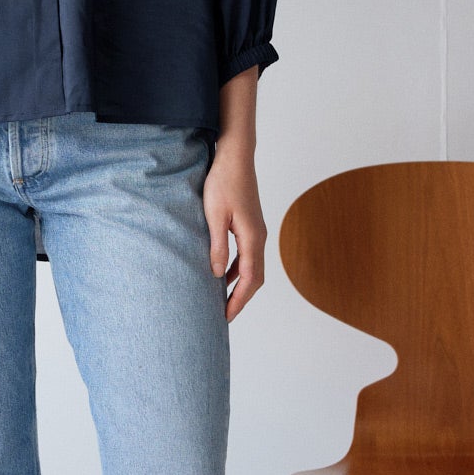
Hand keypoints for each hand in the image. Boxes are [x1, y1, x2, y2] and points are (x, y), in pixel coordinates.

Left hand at [204, 140, 266, 321]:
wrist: (235, 157)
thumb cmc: (223, 182)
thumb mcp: (214, 216)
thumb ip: (217, 246)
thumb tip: (216, 275)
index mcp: (252, 238)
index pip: (249, 279)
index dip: (238, 300)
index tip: (226, 316)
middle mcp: (259, 237)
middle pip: (255, 278)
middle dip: (241, 298)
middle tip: (225, 315)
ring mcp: (256, 231)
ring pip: (252, 267)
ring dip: (239, 285)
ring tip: (223, 300)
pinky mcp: (250, 225)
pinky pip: (247, 255)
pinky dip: (237, 270)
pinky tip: (222, 274)